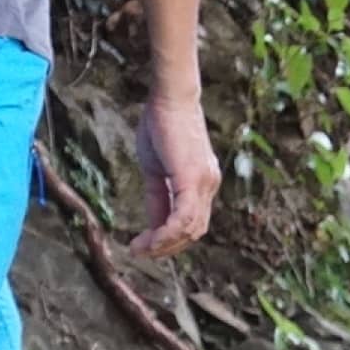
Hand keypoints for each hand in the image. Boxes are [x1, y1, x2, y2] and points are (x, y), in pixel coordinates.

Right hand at [130, 91, 219, 255]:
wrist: (168, 97)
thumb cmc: (160, 125)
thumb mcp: (156, 169)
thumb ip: (158, 197)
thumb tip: (154, 225)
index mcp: (202, 183)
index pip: (191, 222)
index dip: (168, 239)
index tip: (143, 245)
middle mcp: (209, 185)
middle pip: (193, 231)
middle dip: (167, 247)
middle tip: (141, 251)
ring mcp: (204, 183)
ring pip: (190, 229)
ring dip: (164, 244)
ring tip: (140, 248)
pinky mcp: (193, 179)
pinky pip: (183, 218)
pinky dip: (165, 234)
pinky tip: (148, 239)